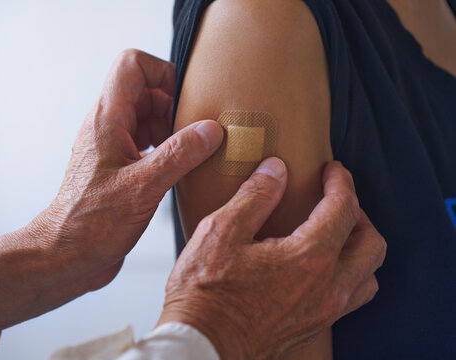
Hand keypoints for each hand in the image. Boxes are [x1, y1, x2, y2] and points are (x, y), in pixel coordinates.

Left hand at [29, 49, 222, 286]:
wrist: (66, 255)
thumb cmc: (91, 224)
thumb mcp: (143, 186)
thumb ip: (179, 154)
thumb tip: (210, 130)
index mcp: (108, 119)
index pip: (133, 64)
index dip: (163, 71)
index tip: (187, 99)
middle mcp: (108, 127)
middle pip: (146, 91)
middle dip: (175, 105)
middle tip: (197, 132)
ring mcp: (113, 148)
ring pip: (148, 118)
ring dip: (173, 129)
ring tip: (194, 152)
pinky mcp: (119, 169)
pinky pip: (147, 143)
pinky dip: (167, 148)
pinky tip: (181, 170)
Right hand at [158, 159, 386, 359]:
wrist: (201, 346)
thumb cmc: (205, 293)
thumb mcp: (221, 232)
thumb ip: (255, 196)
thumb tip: (276, 170)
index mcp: (309, 259)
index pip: (344, 209)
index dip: (341, 182)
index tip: (332, 170)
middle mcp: (328, 289)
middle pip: (371, 244)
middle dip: (359, 214)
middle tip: (336, 200)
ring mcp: (324, 313)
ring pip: (367, 276)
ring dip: (359, 248)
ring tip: (334, 234)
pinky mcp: (313, 328)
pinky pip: (349, 297)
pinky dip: (347, 274)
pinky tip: (318, 267)